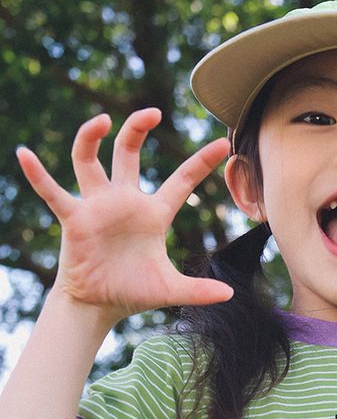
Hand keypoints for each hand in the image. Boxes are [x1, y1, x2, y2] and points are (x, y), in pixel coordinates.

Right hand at [16, 108, 233, 322]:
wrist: (99, 305)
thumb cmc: (133, 292)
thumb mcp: (171, 289)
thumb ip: (200, 290)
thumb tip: (230, 295)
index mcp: (153, 214)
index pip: (180, 181)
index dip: (200, 162)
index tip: (221, 142)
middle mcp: (124, 201)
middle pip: (128, 153)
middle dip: (137, 129)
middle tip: (154, 112)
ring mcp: (97, 206)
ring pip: (90, 160)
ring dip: (90, 138)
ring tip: (101, 121)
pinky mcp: (74, 218)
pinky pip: (52, 191)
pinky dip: (37, 175)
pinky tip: (24, 154)